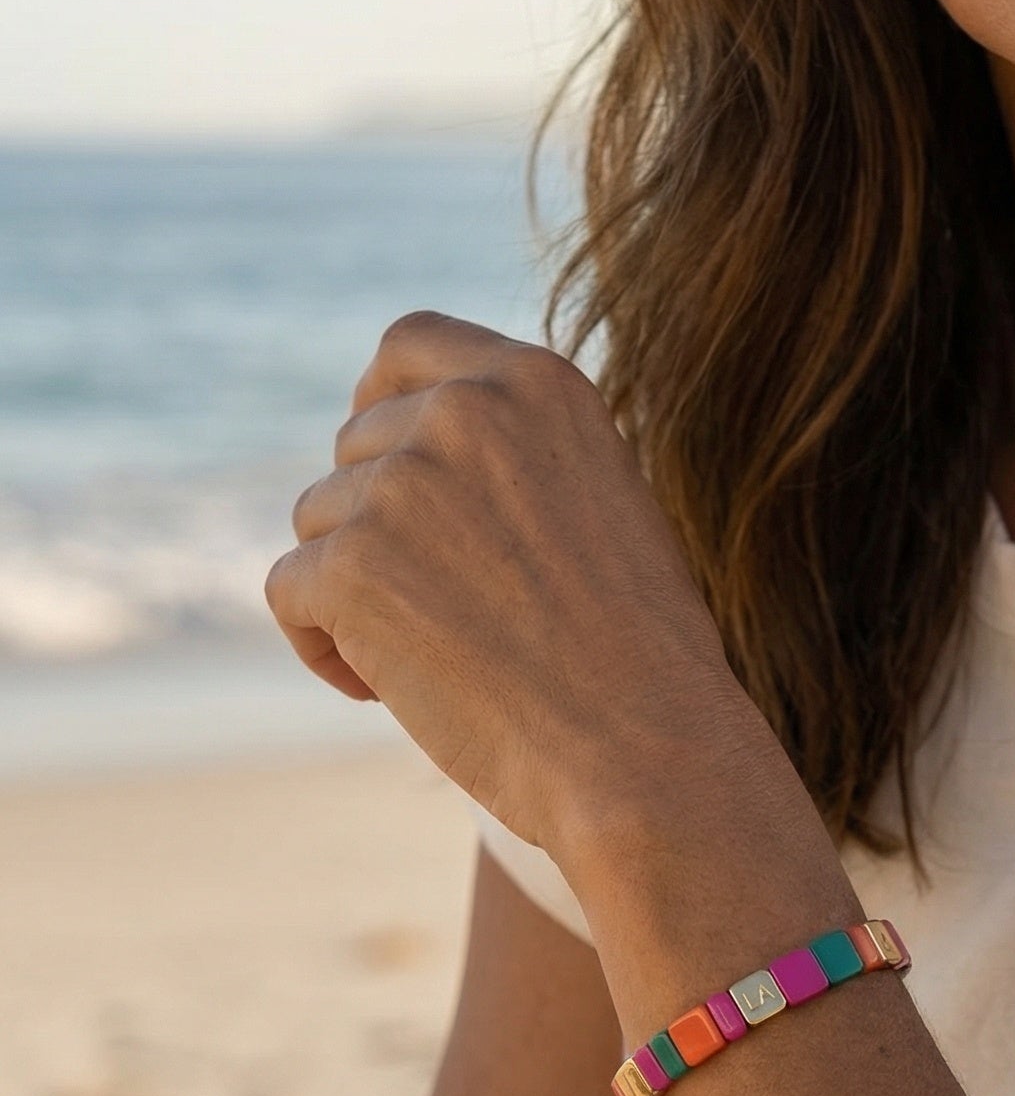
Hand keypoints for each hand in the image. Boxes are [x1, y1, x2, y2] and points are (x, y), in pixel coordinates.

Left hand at [270, 313, 752, 872]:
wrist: (645, 752)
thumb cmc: (638, 661)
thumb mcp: (600, 507)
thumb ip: (515, 460)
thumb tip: (413, 462)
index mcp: (537, 383)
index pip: (410, 344)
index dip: (378, 400)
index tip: (378, 460)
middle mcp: (465, 411)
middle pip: (356, 449)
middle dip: (374, 528)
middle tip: (438, 617)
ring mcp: (402, 484)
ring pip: (318, 522)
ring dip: (351, 593)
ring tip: (429, 664)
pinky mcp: (350, 564)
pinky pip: (289, 594)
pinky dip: (320, 648)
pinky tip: (384, 692)